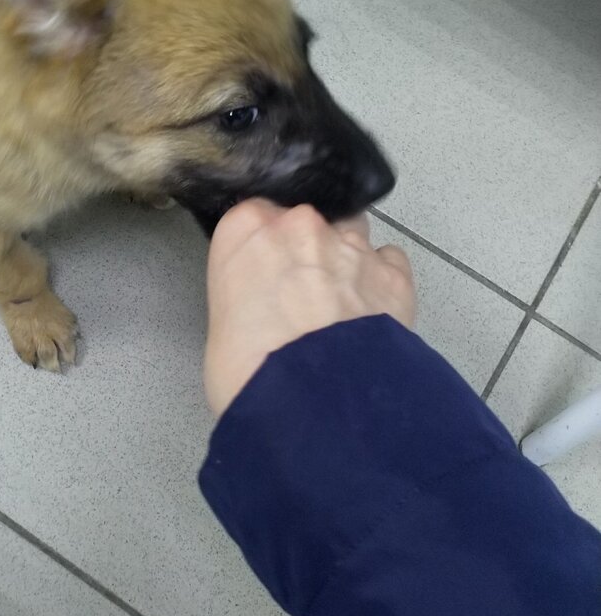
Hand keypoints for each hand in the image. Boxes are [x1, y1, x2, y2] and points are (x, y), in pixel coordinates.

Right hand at [204, 201, 415, 416]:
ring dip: (347, 262)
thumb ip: (245, 294)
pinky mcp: (394, 272)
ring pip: (352, 234)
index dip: (264, 247)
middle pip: (307, 221)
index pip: (254, 215)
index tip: (265, 273)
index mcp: (246, 229)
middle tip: (302, 298)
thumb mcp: (221, 327)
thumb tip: (263, 310)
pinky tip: (373, 314)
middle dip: (307, 251)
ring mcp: (351, 244)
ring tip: (341, 309)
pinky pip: (391, 262)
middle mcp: (300, 224)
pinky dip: (383, 282)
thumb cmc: (249, 370)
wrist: (313, 399)